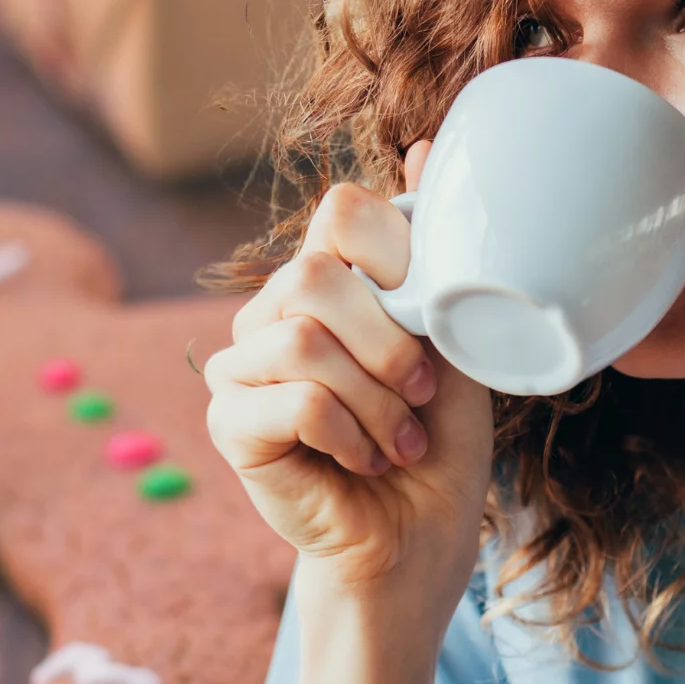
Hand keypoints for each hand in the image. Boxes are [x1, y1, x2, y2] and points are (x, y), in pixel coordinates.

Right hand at [205, 141, 494, 609]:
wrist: (418, 540)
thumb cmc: (440, 443)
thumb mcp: (456, 338)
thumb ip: (436, 255)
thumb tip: (429, 143)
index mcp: (329, 280)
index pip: (341, 212)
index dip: (396, 257)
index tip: (432, 323)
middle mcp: (274, 310)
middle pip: (316, 273)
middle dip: (390, 342)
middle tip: (422, 395)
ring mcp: (240, 364)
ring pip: (303, 338)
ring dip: (375, 400)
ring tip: (399, 440)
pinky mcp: (229, 422)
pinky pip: (291, 397)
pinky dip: (349, 433)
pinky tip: (365, 461)